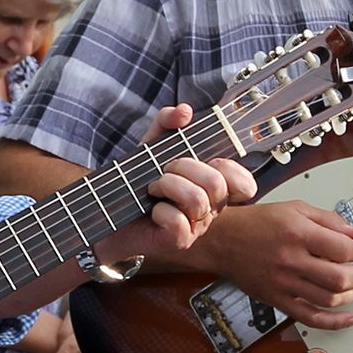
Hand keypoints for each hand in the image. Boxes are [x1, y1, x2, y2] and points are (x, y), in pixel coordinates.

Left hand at [95, 104, 258, 267]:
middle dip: (185, 167)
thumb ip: (168, 122)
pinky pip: (178, 221)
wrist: (108, 211)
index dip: (230, 168)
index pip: (244, 183)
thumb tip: (184, 111)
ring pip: (198, 200)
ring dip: (168, 186)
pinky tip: (152, 210)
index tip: (206, 160)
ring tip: (153, 188)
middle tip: (164, 171)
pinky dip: (160, 210)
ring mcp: (196, 226)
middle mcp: (210, 208)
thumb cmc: (138, 180)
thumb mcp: (152, 144)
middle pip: (217, 184)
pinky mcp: (179, 241)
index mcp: (213, 186)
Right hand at [200, 197, 352, 329]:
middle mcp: (291, 260)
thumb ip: (329, 220)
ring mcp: (284, 283)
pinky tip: (348, 318)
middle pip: (340, 278)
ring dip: (352, 294)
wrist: (223, 240)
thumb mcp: (295, 208)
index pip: (343, 249)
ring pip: (329, 299)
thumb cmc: (257, 223)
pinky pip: (310, 318)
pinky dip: (334, 322)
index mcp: (298, 233)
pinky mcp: (277, 300)